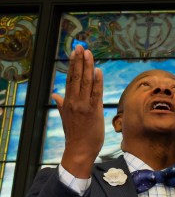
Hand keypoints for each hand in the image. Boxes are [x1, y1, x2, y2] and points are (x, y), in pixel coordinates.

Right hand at [55, 46, 104, 178]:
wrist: (79, 150)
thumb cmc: (75, 134)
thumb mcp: (66, 117)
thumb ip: (61, 105)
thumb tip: (55, 95)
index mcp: (67, 101)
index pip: (70, 79)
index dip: (73, 64)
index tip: (75, 52)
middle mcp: (74, 101)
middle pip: (76, 77)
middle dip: (79, 61)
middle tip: (81, 47)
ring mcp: (83, 106)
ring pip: (85, 82)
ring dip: (88, 67)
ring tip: (89, 54)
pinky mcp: (93, 112)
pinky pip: (96, 94)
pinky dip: (97, 82)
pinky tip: (98, 71)